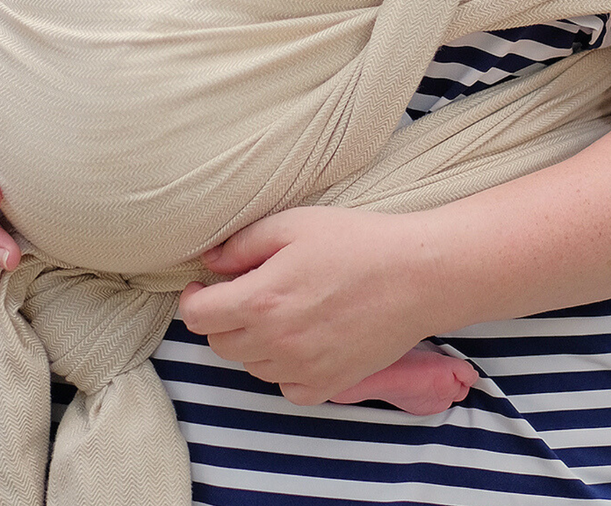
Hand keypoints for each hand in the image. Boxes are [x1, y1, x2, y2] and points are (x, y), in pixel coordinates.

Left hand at [179, 206, 446, 404]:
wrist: (417, 276)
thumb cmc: (358, 242)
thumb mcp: (295, 224)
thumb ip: (244, 244)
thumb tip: (211, 262)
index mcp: (260, 300)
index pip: (198, 316)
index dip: (194, 299)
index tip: (203, 286)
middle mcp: (275, 342)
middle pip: (220, 344)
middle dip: (222, 318)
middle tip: (245, 293)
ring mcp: (302, 368)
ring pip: (251, 366)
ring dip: (253, 343)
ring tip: (280, 311)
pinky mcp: (329, 385)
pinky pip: (286, 387)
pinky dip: (284, 369)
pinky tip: (302, 341)